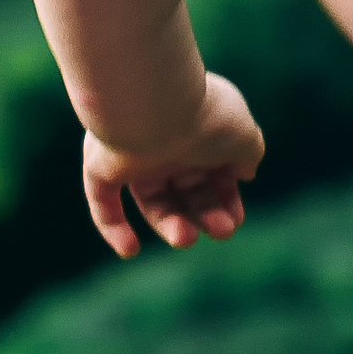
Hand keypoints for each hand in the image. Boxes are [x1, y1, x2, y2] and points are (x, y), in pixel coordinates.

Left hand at [83, 73, 265, 259]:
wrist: (155, 103)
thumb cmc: (206, 116)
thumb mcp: (245, 136)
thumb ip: (250, 154)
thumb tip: (245, 171)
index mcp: (200, 134)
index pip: (213, 175)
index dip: (225, 200)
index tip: (236, 219)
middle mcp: (167, 145)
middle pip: (185, 192)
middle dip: (205, 215)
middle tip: (221, 231)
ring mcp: (133, 156)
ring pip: (152, 201)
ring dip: (171, 225)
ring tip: (185, 238)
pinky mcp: (102, 165)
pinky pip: (104, 202)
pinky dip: (114, 227)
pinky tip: (130, 250)